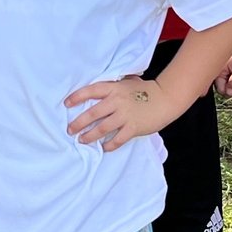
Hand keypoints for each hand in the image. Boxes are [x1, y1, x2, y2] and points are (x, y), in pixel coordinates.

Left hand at [65, 75, 183, 149]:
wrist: (165, 98)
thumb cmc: (144, 89)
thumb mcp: (126, 83)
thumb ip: (112, 87)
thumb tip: (94, 92)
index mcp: (114, 88)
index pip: (90, 91)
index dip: (76, 97)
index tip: (66, 104)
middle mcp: (117, 101)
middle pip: (92, 113)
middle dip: (78, 123)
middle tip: (70, 130)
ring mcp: (125, 115)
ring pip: (102, 128)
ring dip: (90, 136)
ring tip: (82, 140)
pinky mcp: (133, 127)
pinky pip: (118, 139)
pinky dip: (109, 145)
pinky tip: (103, 148)